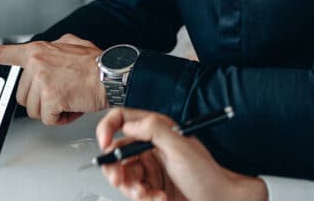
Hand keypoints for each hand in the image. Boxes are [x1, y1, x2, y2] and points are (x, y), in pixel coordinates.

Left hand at [0, 33, 105, 124]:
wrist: (114, 74)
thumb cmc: (97, 63)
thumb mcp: (72, 44)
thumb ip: (53, 48)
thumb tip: (48, 52)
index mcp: (36, 50)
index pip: (0, 53)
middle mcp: (35, 63)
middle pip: (21, 95)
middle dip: (40, 101)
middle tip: (61, 93)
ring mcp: (41, 80)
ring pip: (33, 110)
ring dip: (51, 110)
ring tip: (69, 98)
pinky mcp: (50, 96)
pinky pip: (47, 118)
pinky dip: (61, 118)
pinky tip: (72, 106)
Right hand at [96, 108, 267, 200]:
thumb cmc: (209, 176)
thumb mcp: (181, 147)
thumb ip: (154, 130)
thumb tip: (129, 124)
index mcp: (156, 131)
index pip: (122, 120)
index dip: (108, 129)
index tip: (104, 144)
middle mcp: (151, 148)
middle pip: (117, 153)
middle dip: (116, 168)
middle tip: (120, 179)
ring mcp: (150, 169)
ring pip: (123, 176)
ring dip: (131, 188)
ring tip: (146, 193)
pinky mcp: (151, 188)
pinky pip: (134, 192)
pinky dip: (143, 198)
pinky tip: (159, 198)